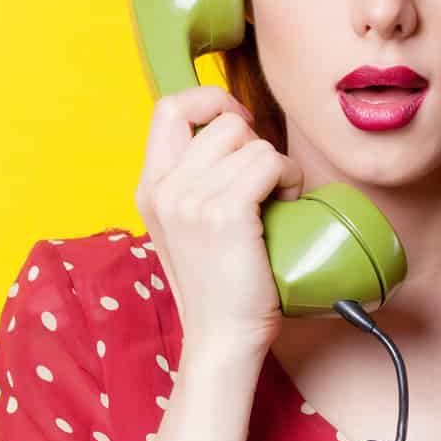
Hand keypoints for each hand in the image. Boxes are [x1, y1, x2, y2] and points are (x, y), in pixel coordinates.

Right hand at [133, 83, 304, 355]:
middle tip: (264, 182)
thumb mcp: (188, 227)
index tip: (241, 125)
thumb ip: (194, 183)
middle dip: (255, 143)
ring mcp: (190, 199)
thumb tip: (235, 135)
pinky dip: (290, 177)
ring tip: (276, 202)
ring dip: (277, 165)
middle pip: (221, 121)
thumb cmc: (220, 287)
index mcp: (150, 187)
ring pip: (251, 141)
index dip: (211, 101)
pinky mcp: (224, 212)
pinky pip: (270, 162)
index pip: (170, 108)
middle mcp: (163, 188)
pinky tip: (287, 204)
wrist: (221, 339)